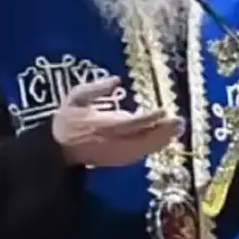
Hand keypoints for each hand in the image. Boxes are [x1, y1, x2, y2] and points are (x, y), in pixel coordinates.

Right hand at [52, 76, 183, 166]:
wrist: (58, 149)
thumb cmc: (68, 119)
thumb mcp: (76, 97)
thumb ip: (96, 88)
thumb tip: (117, 79)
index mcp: (101, 125)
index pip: (129, 123)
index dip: (148, 118)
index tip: (163, 110)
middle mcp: (112, 141)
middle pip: (142, 138)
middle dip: (163, 131)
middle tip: (180, 121)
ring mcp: (116, 153)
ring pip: (144, 148)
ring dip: (162, 139)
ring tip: (178, 129)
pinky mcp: (118, 160)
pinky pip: (140, 154)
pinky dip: (154, 147)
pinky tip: (165, 140)